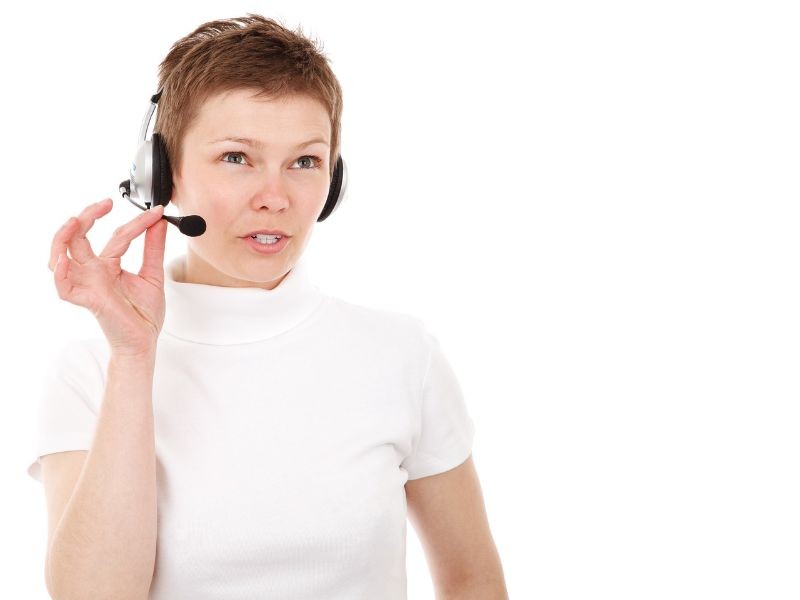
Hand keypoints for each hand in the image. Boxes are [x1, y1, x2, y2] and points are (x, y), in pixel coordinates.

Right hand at [49, 198, 167, 356]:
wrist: (144, 341)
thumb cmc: (143, 314)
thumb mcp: (153, 274)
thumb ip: (154, 248)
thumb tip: (159, 222)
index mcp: (109, 265)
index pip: (119, 235)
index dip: (138, 222)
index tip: (157, 211)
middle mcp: (94, 272)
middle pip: (78, 237)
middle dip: (87, 217)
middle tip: (105, 204)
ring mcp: (88, 284)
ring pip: (60, 256)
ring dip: (63, 237)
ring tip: (75, 221)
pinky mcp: (87, 300)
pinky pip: (63, 286)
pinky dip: (60, 272)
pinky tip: (64, 260)